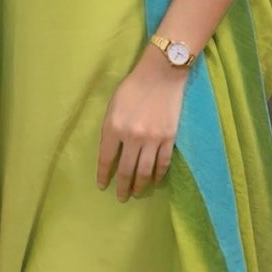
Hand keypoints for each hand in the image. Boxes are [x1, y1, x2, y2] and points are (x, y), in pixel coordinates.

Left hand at [97, 51, 186, 201]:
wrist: (161, 75)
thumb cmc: (132, 87)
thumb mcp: (113, 106)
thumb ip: (111, 129)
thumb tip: (112, 152)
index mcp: (114, 128)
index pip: (106, 159)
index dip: (104, 175)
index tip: (103, 186)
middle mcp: (132, 137)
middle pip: (126, 170)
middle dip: (123, 187)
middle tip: (121, 197)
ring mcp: (152, 139)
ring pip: (145, 171)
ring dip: (140, 186)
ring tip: (137, 193)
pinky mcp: (168, 138)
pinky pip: (162, 163)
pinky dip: (158, 174)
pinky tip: (154, 180)